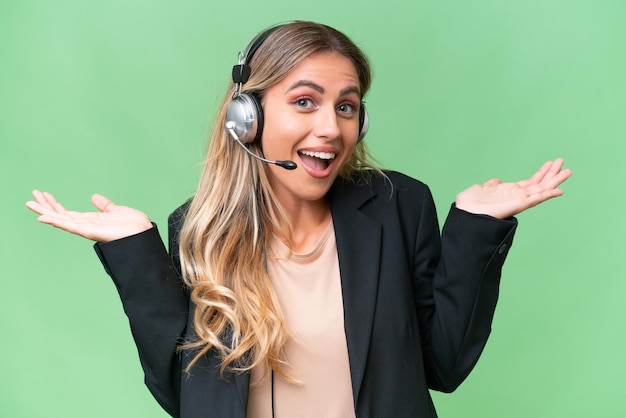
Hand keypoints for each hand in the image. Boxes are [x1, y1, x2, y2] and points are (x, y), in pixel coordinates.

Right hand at [26, 190, 152, 241]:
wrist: (143, 234)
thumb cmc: (134, 226)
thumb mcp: (117, 210)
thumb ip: (104, 205)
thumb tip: (94, 197)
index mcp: (91, 221)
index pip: (68, 212)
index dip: (55, 204)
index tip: (44, 194)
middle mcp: (86, 225)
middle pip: (60, 215)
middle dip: (45, 206)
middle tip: (31, 196)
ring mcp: (86, 229)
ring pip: (61, 219)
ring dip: (45, 212)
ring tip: (29, 204)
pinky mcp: (90, 232)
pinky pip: (70, 226)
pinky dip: (56, 221)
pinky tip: (43, 218)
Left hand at [455, 158, 571, 218]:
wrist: (466, 215)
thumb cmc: (469, 206)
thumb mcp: (480, 189)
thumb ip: (490, 185)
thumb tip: (496, 181)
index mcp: (509, 192)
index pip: (530, 182)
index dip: (541, 173)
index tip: (550, 163)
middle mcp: (517, 196)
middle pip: (539, 184)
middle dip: (552, 174)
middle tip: (563, 162)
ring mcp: (519, 200)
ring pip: (542, 189)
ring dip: (555, 180)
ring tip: (568, 170)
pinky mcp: (519, 205)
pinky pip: (537, 199)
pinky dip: (548, 194)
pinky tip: (559, 190)